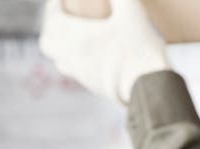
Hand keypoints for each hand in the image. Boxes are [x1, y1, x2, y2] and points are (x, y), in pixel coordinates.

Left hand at [39, 0, 169, 103]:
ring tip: (77, 36)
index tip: (63, 0)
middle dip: (52, 27)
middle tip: (65, 17)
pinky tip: (95, 55)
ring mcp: (83, 75)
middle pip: (48, 42)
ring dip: (62, 46)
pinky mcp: (96, 87)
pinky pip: (78, 73)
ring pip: (61, 60)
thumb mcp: (132, 14)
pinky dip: (78, 61)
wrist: (151, 89)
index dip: (54, 5)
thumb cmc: (140, 50)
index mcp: (75, 38)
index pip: (52, 18)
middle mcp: (73, 58)